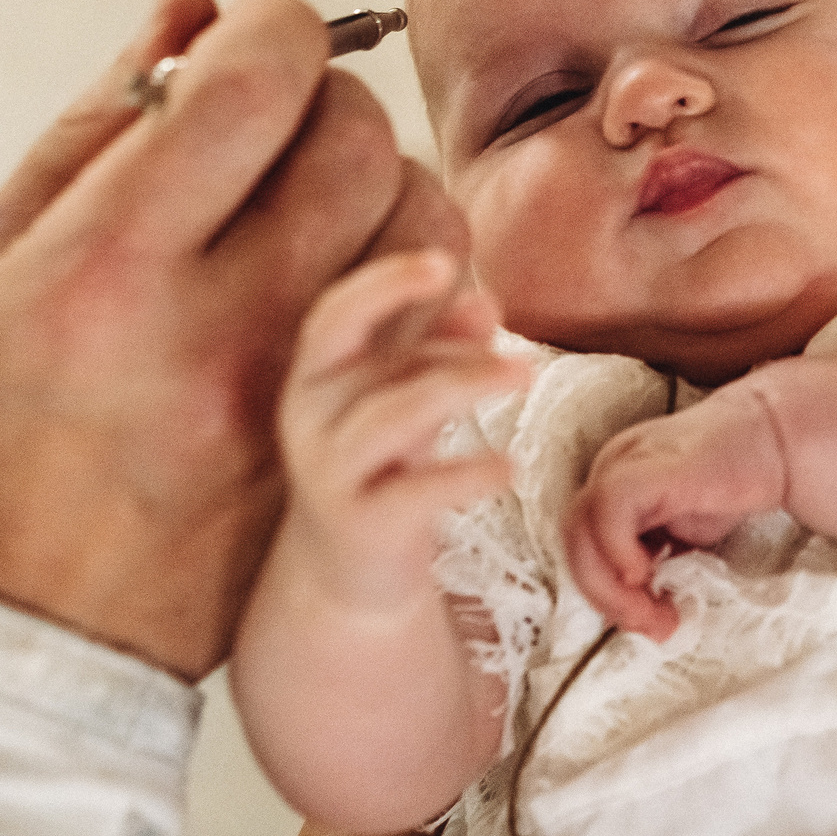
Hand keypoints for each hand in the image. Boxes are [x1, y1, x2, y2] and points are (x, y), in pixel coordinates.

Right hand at [0, 0, 449, 679]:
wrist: (12, 637)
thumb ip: (96, 131)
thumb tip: (192, 11)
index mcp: (109, 263)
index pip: (252, 87)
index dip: (276, 28)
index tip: (260, 33)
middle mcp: (215, 326)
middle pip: (354, 145)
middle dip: (332, 103)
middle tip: (286, 127)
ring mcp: (292, 398)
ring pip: (421, 232)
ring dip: (394, 190)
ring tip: (331, 210)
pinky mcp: (343, 457)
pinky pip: (441, 341)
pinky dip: (434, 287)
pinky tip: (393, 288)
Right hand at [273, 250, 529, 614]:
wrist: (348, 573)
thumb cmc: (382, 465)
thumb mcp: (406, 400)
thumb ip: (439, 349)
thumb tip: (485, 299)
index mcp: (315, 378)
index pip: (332, 316)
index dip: (382, 284)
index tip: (443, 262)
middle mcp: (310, 421)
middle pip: (375, 368)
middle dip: (445, 349)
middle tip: (520, 344)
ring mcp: (330, 474)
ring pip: (393, 417)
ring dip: (464, 388)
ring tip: (526, 377)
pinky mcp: (360, 524)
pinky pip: (414, 491)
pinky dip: (466, 473)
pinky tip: (508, 467)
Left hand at [563, 383, 793, 640]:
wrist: (775, 441)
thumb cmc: (734, 484)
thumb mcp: (685, 534)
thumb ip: (657, 560)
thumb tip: (642, 610)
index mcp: (613, 486)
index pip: (584, 547)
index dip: (605, 593)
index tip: (648, 622)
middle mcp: (609, 470)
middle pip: (575, 543)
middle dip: (607, 598)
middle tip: (651, 627)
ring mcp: (623, 463)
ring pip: (581, 531)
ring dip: (611, 587)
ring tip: (654, 611)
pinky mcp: (645, 466)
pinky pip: (608, 511)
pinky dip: (618, 550)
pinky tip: (648, 572)